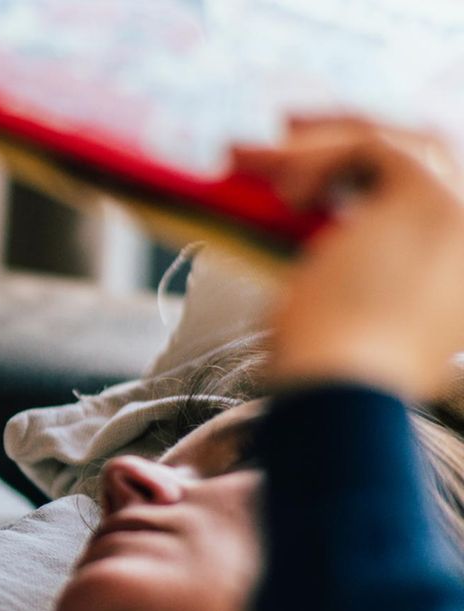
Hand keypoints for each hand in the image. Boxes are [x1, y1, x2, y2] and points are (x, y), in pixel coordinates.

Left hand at [232, 117, 463, 400]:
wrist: (344, 392)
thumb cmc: (328, 365)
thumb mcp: (340, 302)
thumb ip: (345, 259)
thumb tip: (305, 222)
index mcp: (459, 269)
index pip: (432, 187)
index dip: (370, 166)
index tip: (312, 164)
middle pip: (425, 152)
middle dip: (351, 134)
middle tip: (287, 128)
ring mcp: (461, 215)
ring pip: (398, 143)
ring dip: (322, 142)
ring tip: (256, 155)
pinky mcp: (428, 201)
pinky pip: (369, 147)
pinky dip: (316, 158)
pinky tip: (279, 191)